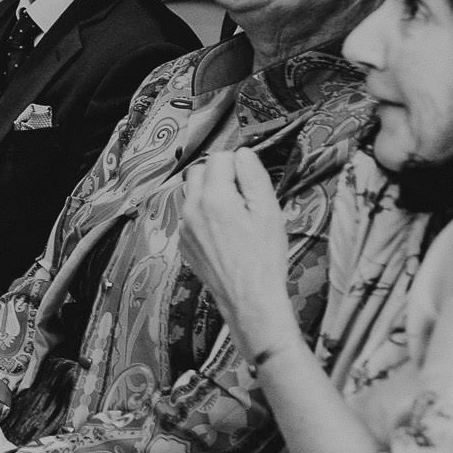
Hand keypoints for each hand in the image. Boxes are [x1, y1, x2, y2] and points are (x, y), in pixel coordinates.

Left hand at [180, 148, 298, 358]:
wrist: (249, 298)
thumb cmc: (263, 257)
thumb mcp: (269, 211)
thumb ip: (253, 176)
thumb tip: (243, 154)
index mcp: (214, 198)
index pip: (219, 157)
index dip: (238, 164)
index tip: (249, 180)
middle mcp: (192, 209)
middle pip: (199, 171)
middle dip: (219, 175)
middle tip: (242, 195)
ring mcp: (184, 227)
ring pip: (191, 193)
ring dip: (209, 193)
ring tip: (232, 213)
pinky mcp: (184, 243)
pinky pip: (189, 216)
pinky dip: (203, 215)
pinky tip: (224, 233)